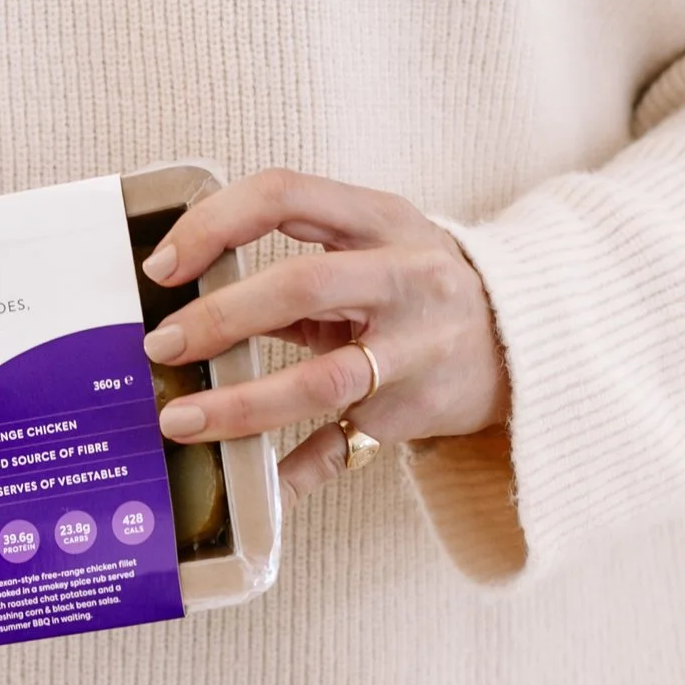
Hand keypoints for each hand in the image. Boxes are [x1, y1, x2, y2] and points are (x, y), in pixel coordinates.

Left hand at [139, 168, 511, 504]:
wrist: (521, 340)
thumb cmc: (418, 287)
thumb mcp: (373, 248)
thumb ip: (296, 262)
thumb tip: (187, 290)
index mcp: (382, 219)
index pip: (285, 196)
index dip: (213, 225)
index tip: (163, 266)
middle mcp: (407, 277)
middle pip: (301, 286)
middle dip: (219, 318)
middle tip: (163, 345)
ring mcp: (416, 348)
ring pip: (320, 380)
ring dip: (241, 405)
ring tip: (183, 420)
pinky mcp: (414, 410)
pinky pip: (344, 446)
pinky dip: (295, 472)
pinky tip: (255, 487)